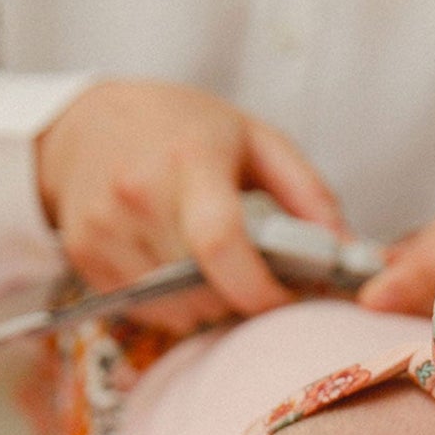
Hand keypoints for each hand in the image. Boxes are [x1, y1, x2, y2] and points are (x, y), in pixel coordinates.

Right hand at [35, 79, 344, 332]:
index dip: (259, 288)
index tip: (287, 299)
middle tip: (257, 277)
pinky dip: (175, 305)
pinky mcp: (85, 257)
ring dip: (209, 305)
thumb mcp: (255, 139)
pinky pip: (147, 310)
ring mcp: (104, 229)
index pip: (220, 243)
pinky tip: (178, 269)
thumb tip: (350, 251)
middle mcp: (139, 195)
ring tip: (215, 269)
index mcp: (190, 160)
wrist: (86, 124)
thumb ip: (308, 193)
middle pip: (203, 287)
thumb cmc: (182, 129)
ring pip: (177, 309)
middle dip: (241, 296)